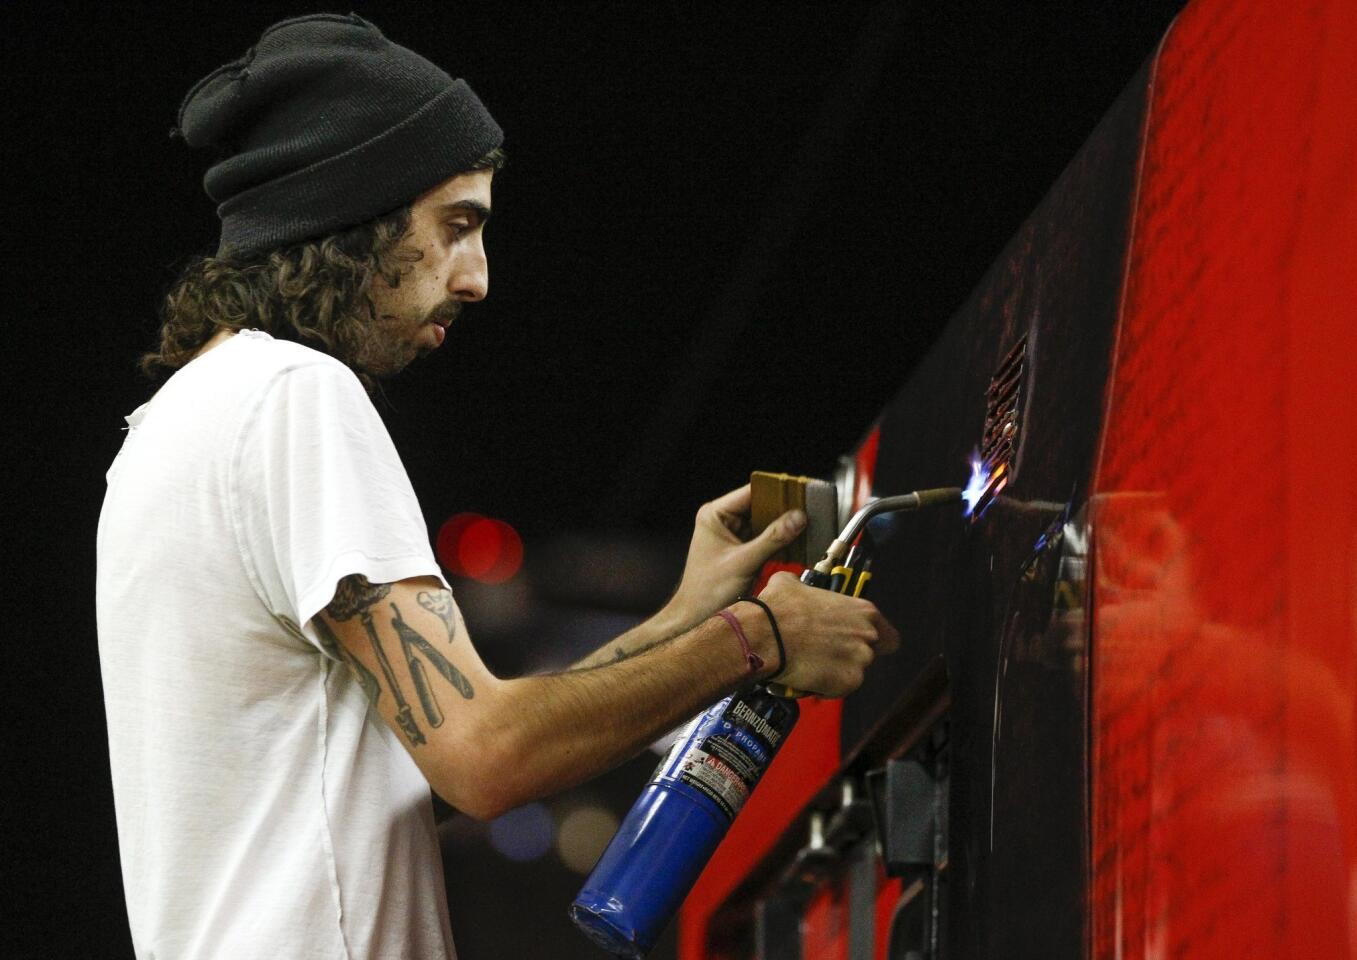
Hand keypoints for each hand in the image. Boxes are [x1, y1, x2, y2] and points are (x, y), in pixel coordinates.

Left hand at [664, 484, 806, 628]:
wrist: (695, 619)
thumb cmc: (706, 592)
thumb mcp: (744, 562)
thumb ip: (773, 539)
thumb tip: (798, 518)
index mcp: (715, 515)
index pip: (752, 492)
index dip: (776, 491)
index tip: (800, 492)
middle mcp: (723, 521)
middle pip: (761, 507)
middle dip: (783, 511)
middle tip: (808, 512)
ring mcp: (733, 536)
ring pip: (766, 524)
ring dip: (783, 527)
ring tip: (805, 526)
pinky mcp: (742, 551)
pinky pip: (766, 540)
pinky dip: (779, 542)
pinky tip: (796, 542)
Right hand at [753, 572, 900, 696]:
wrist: (764, 635)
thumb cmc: (779, 608)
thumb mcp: (792, 584)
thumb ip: (805, 588)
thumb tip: (794, 587)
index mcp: (863, 611)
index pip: (887, 633)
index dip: (872, 639)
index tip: (854, 641)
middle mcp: (868, 635)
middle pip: (871, 653)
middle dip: (851, 655)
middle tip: (827, 654)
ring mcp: (860, 661)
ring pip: (854, 672)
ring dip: (837, 671)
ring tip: (811, 665)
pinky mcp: (847, 682)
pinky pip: (840, 688)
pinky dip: (825, 686)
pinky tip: (806, 675)